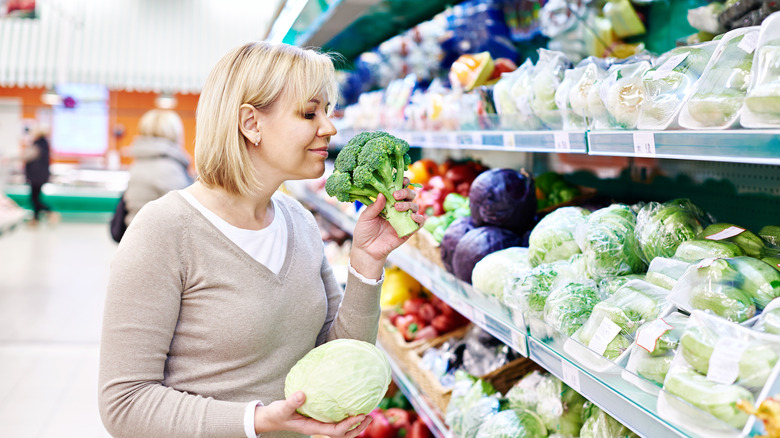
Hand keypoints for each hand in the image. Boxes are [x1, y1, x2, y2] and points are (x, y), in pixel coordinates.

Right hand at [255, 391, 370, 436]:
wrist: (271, 418)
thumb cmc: (276, 414)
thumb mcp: (281, 408)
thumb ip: (291, 402)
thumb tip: (302, 394)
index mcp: (313, 428)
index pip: (335, 431)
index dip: (348, 425)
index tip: (359, 415)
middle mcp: (319, 427)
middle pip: (343, 434)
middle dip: (357, 428)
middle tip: (370, 416)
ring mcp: (320, 424)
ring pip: (341, 429)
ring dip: (355, 424)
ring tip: (367, 414)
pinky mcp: (319, 418)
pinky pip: (336, 420)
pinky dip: (346, 416)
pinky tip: (351, 406)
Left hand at [351, 182, 423, 278]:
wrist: (366, 250)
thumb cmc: (364, 231)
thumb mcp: (365, 217)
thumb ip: (375, 206)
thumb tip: (383, 194)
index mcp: (388, 203)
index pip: (399, 190)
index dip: (403, 183)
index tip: (403, 180)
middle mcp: (398, 209)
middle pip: (410, 196)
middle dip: (406, 192)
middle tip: (396, 195)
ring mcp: (404, 219)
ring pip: (415, 207)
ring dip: (409, 205)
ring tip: (398, 208)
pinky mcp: (409, 231)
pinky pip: (419, 223)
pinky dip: (419, 218)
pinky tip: (412, 217)